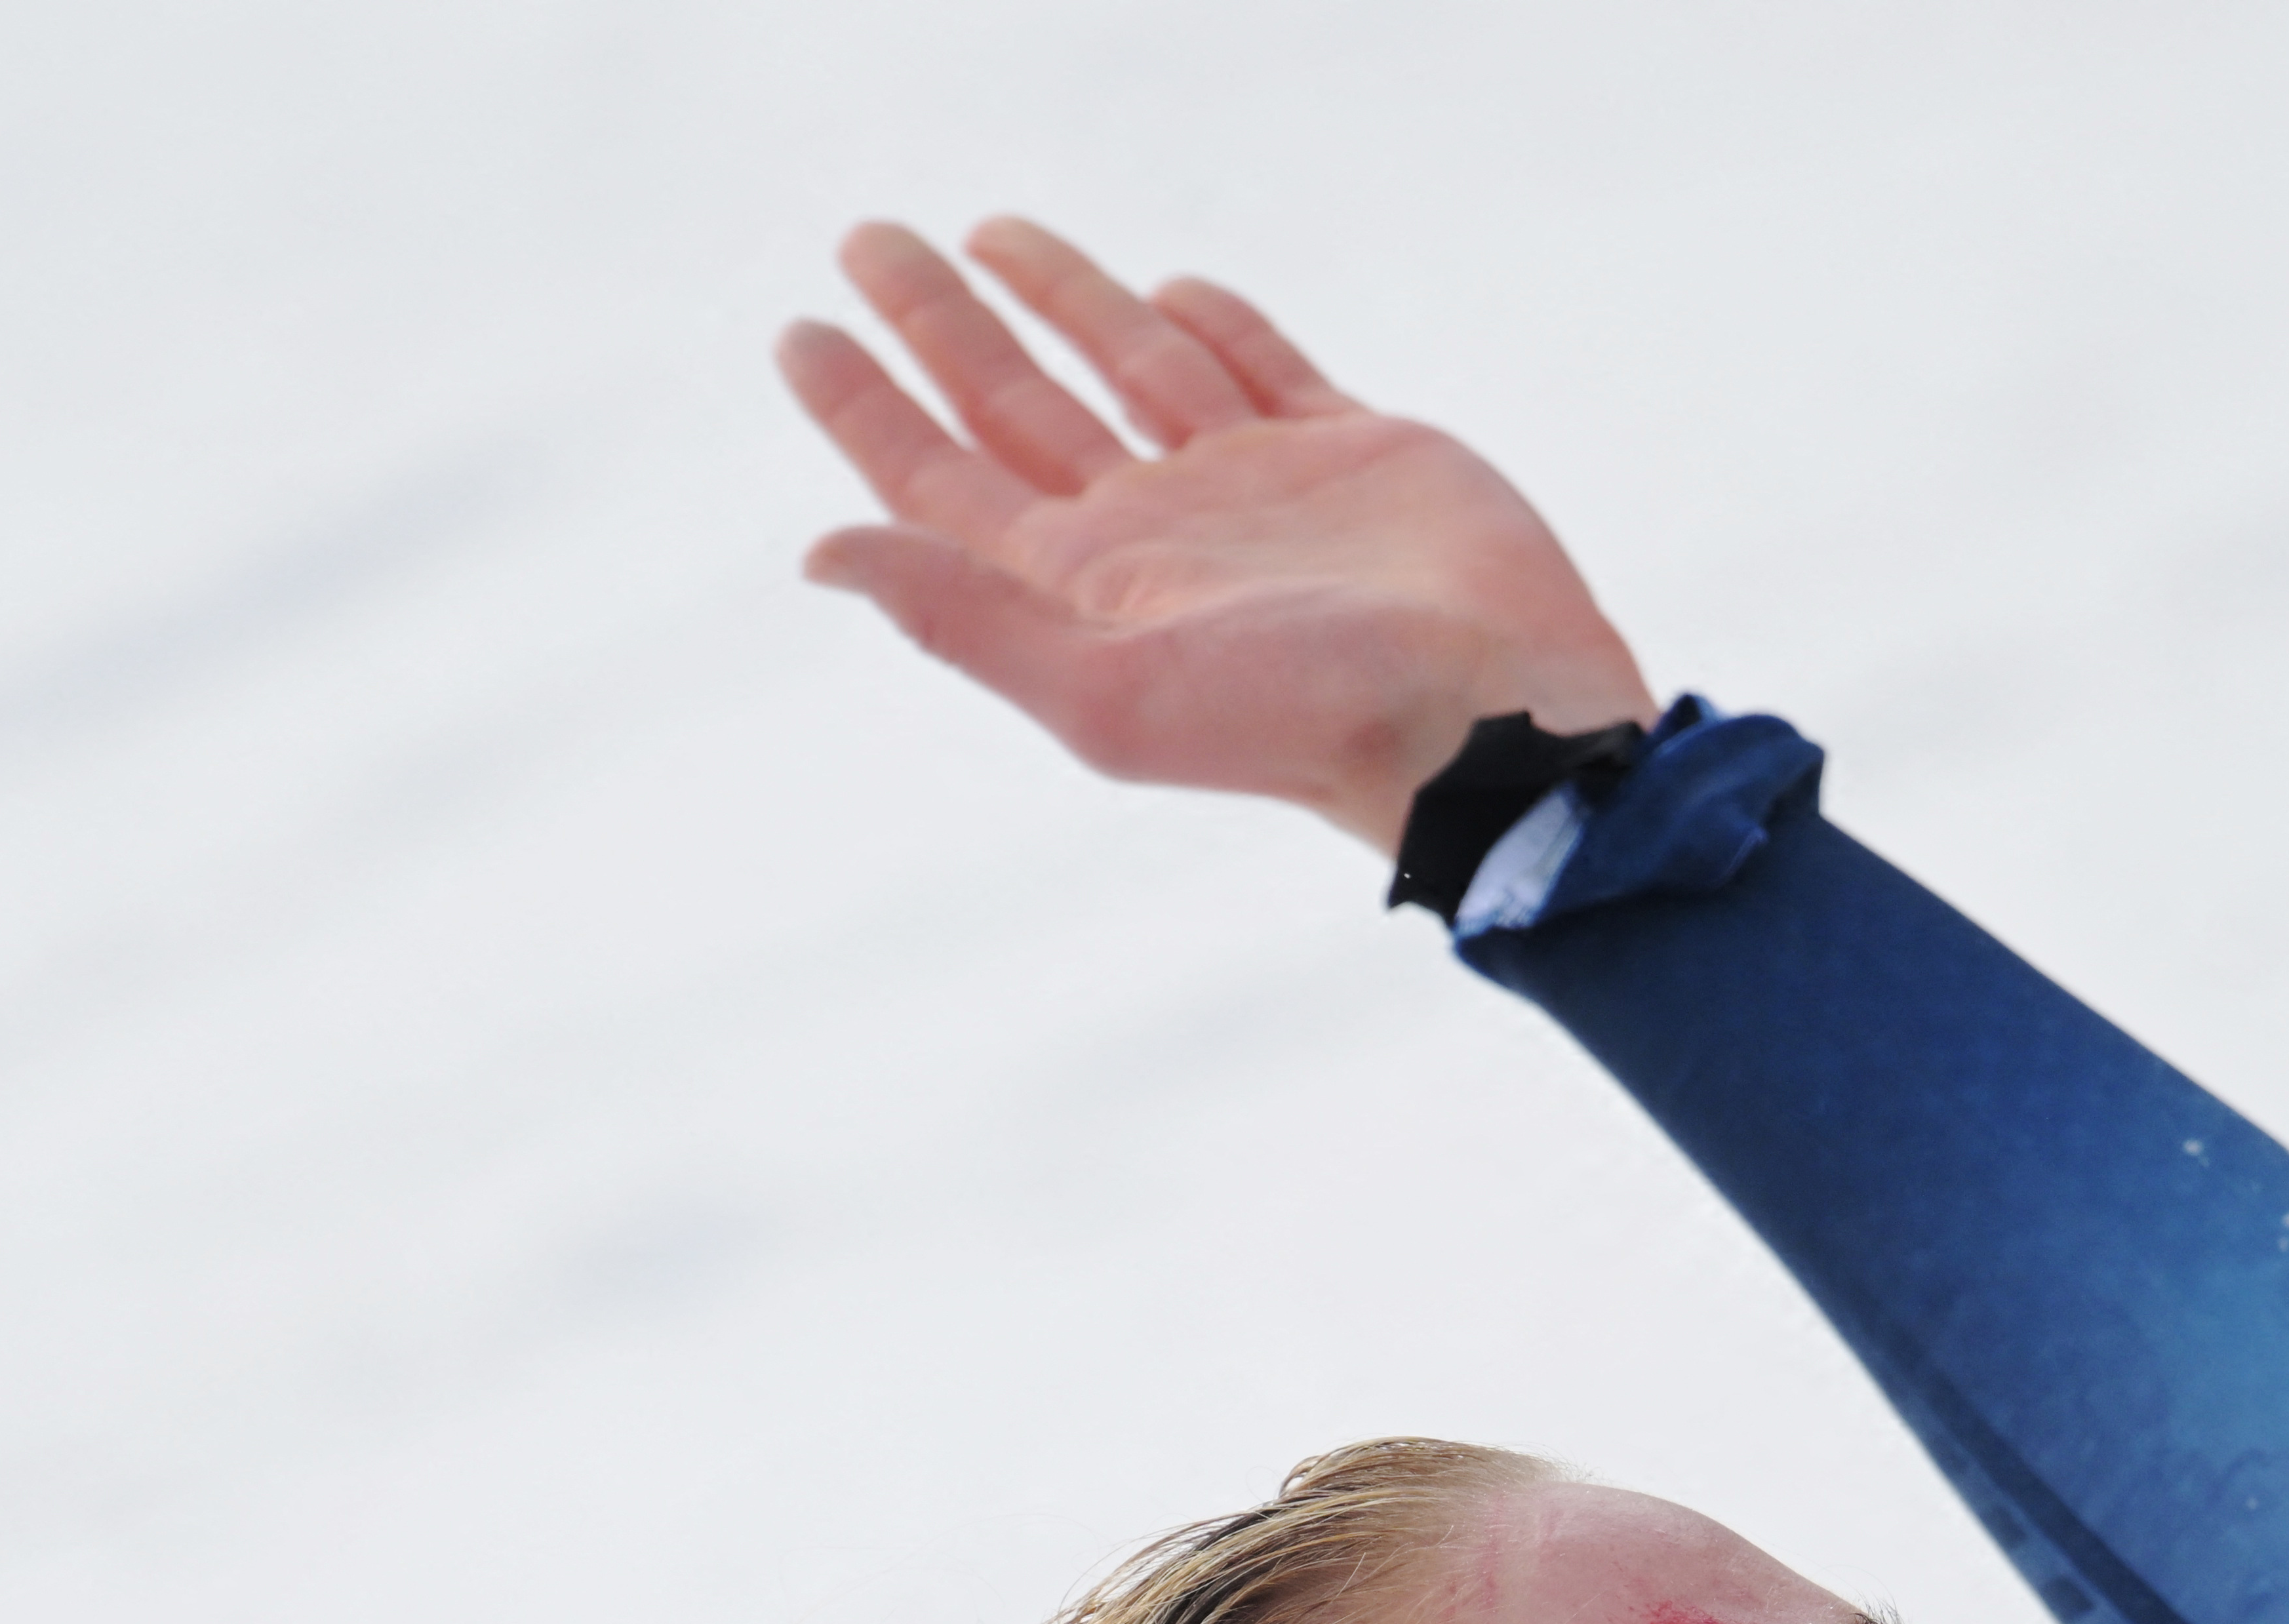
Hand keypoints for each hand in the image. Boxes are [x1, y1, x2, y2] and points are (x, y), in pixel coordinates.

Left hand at [778, 220, 1654, 856]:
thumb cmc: (1304, 723)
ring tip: (985, 234)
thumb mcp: (1108, 693)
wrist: (1489, 717)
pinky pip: (1259, 366)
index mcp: (1087, 587)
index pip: (941, 478)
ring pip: (1128, 365)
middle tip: (866, 240)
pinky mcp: (1351, 454)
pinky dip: (1212, 321)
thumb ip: (962, 618)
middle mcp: (1156, 533)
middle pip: (1014, 404)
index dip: (865, 406)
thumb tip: (819, 554)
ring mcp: (1252, 488)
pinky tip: (1166, 288)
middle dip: (938, 322)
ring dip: (1057, 299)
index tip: (800, 332)